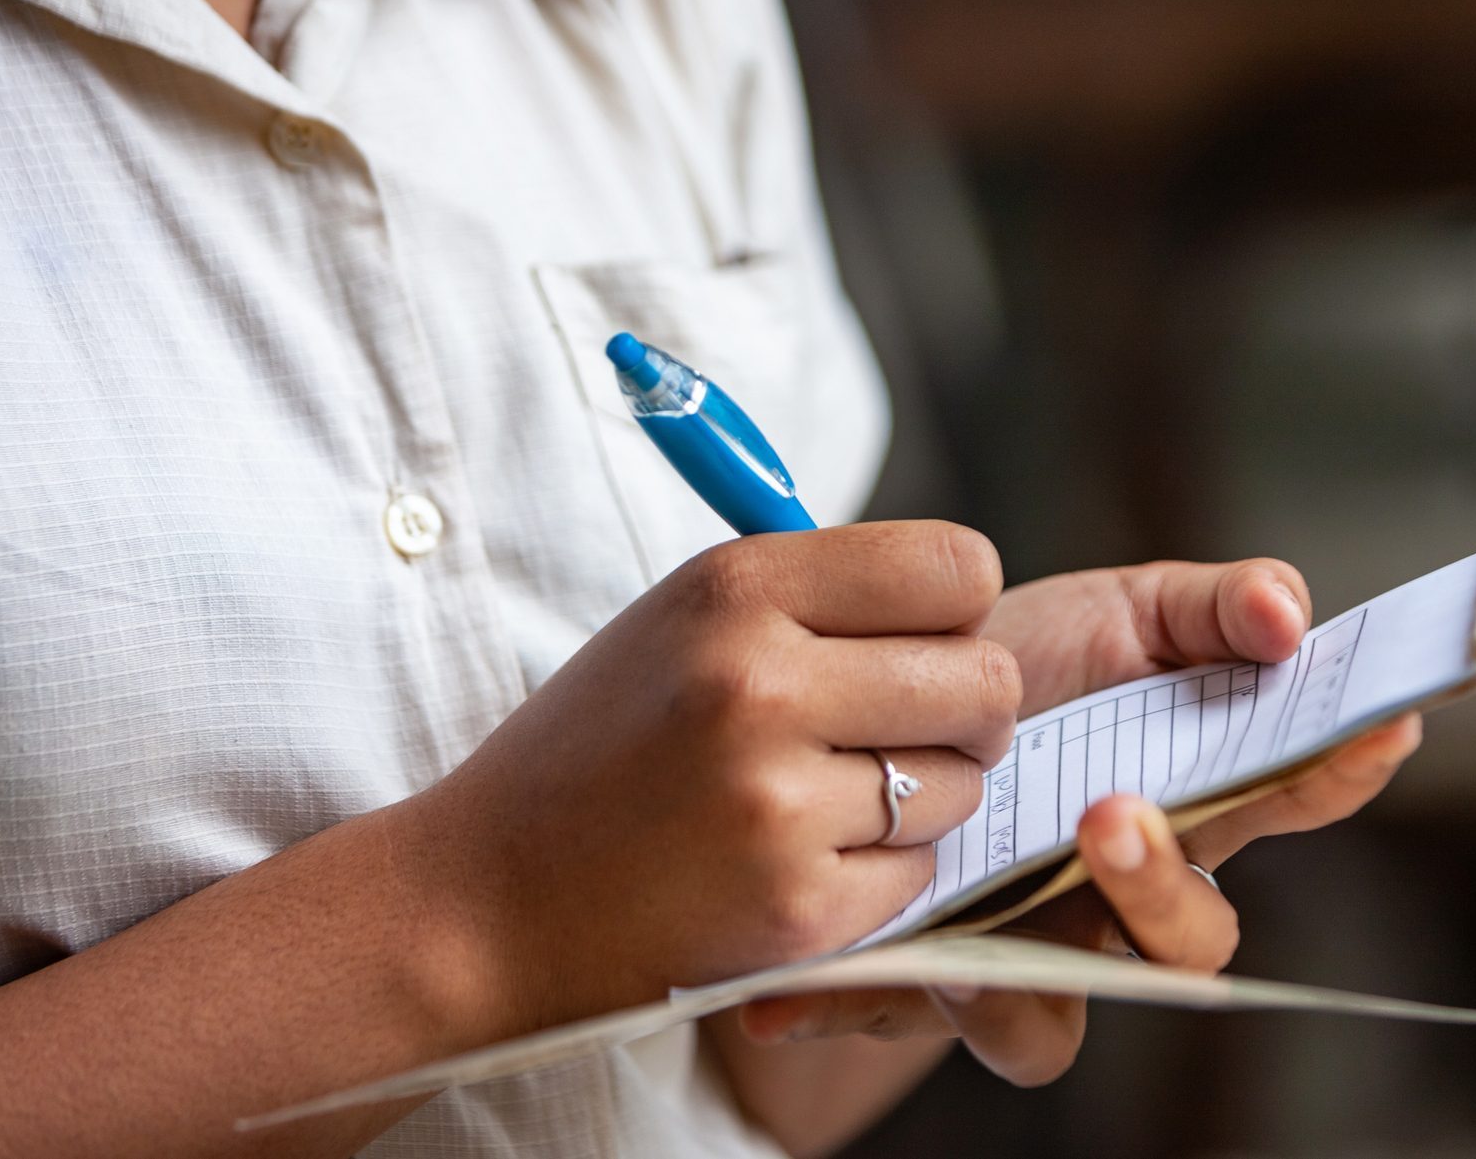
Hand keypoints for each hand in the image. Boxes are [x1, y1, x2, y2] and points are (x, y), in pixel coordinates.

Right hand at [404, 522, 1022, 1038]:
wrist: (486, 898)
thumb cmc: (602, 747)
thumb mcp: (685, 622)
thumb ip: (821, 596)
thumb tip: (968, 595)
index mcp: (737, 588)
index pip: (956, 567)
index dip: (958, 612)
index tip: (925, 643)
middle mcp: (759, 683)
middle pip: (989, 681)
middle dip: (967, 712)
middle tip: (906, 732)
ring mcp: (778, 803)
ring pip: (962, 785)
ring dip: (920, 800)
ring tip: (823, 802)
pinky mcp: (795, 909)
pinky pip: (920, 875)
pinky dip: (879, 876)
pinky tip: (797, 864)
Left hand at [734, 558, 1421, 1084]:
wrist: (858, 705)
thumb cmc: (1004, 668)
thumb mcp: (1107, 616)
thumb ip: (1206, 609)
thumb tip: (1291, 613)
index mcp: (1176, 796)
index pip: (1283, 799)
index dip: (1337, 771)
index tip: (1377, 726)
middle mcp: (1111, 893)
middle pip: (1186, 941)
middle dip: (1162, 892)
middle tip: (1113, 816)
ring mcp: (1018, 945)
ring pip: (1052, 1019)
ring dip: (1019, 985)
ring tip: (969, 947)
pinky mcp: (916, 976)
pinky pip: (891, 1020)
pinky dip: (838, 1007)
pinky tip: (785, 997)